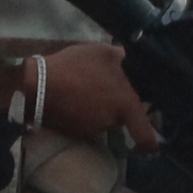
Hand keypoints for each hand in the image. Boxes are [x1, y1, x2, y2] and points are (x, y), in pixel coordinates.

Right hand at [35, 43, 153, 143]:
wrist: (37, 85)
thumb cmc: (76, 67)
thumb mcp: (103, 52)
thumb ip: (121, 58)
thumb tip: (127, 60)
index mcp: (125, 104)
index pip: (145, 134)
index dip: (152, 140)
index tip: (155, 140)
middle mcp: (112, 122)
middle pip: (122, 116)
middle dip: (118, 104)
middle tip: (107, 86)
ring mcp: (92, 129)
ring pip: (104, 118)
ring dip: (100, 107)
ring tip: (86, 87)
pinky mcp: (75, 131)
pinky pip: (86, 121)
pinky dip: (84, 111)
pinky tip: (73, 96)